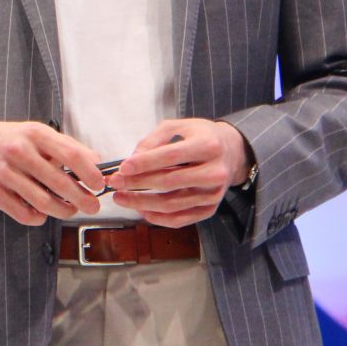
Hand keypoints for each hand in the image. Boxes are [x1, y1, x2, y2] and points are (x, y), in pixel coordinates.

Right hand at [0, 120, 103, 225]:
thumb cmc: (15, 140)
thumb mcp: (40, 134)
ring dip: (64, 211)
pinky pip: (24, 214)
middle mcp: (18, 151)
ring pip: (43, 202)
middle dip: (82, 199)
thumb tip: (97, 162)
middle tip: (93, 206)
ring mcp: (4, 173)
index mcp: (35, 134)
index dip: (89, 173)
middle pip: (59, 182)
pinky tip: (44, 212)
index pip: (71, 155)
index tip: (99, 184)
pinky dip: (39, 218)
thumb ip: (69, 147)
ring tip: (71, 210)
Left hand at [103, 118, 251, 227]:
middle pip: (170, 182)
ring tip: (121, 198)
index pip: (171, 156)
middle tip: (116, 182)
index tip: (123, 167)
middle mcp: (215, 172)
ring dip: (142, 203)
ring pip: (172, 204)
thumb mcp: (178, 126)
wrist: (230, 153)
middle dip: (137, 184)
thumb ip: (153, 139)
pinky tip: (140, 209)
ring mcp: (214, 194)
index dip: (145, 163)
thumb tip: (132, 159)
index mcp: (208, 145)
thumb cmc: (200, 137)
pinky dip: (157, 217)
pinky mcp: (210, 209)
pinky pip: (180, 219)